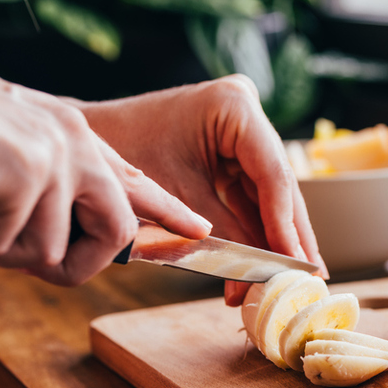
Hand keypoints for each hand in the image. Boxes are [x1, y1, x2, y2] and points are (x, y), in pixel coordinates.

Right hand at [0, 38, 211, 284]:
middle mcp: (75, 140)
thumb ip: (40, 186)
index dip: (166, 211)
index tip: (198, 228)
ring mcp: (55, 154)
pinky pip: (5, 246)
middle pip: (114, 234)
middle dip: (63, 263)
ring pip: (49, 252)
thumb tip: (59, 241)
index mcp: (70, 133)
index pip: (133, 179)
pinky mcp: (27, 172)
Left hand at [76, 75, 326, 304]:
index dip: (286, 226)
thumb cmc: (116, 160)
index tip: (297, 266)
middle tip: (309, 279)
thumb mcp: (175, 202)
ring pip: (271, 194)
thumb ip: (225, 238)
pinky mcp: (232, 150)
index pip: (273, 175)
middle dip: (290, 237)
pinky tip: (266, 263)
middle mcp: (246, 110)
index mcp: (233, 106)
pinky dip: (255, 230)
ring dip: (276, 239)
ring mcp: (241, 129)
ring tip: (290, 279)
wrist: (78, 148)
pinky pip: (251, 195)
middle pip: (279, 185)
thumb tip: (259, 281)